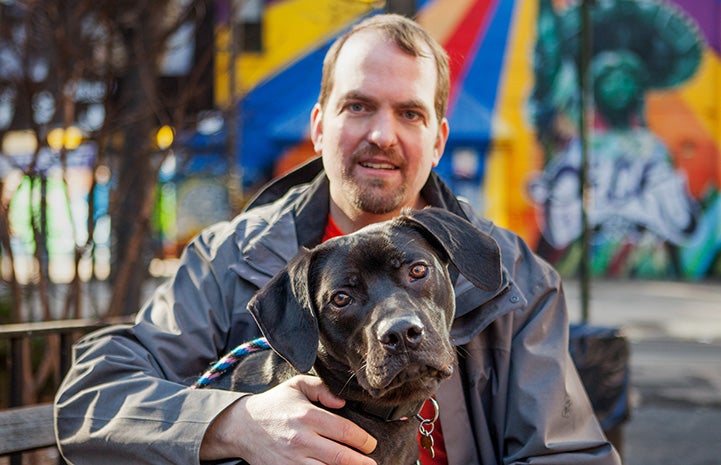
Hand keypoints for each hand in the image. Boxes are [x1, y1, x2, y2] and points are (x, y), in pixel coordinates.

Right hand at [200, 375, 377, 464]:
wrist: (241, 427)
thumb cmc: (274, 405)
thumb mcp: (296, 386)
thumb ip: (322, 388)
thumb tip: (343, 400)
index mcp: (307, 416)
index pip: (345, 431)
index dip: (363, 440)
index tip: (370, 444)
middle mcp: (301, 440)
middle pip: (341, 457)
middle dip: (361, 462)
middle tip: (372, 462)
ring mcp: (293, 460)